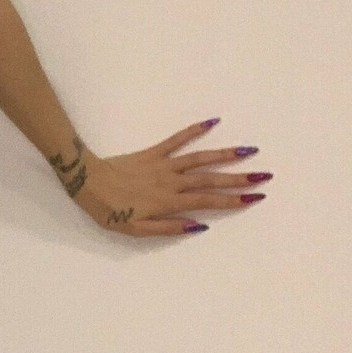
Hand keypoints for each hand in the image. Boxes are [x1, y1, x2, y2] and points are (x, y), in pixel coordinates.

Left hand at [71, 119, 271, 237]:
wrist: (86, 182)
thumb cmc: (110, 211)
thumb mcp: (136, 230)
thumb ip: (168, 229)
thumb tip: (199, 226)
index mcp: (168, 202)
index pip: (207, 202)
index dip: (232, 200)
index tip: (255, 197)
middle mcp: (171, 182)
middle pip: (210, 179)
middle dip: (239, 178)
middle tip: (265, 175)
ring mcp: (163, 164)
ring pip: (199, 159)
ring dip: (225, 154)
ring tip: (249, 150)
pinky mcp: (153, 152)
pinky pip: (176, 140)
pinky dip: (194, 130)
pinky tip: (212, 122)